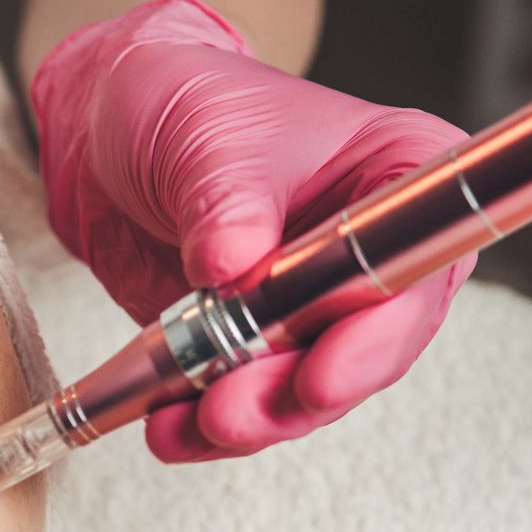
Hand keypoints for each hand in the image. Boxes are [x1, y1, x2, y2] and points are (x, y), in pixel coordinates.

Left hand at [32, 0, 474, 460]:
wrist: (112, 131)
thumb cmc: (185, 102)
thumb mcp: (204, 136)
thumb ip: (226, 201)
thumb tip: (232, 263)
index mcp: (401, 175)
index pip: (419, 267)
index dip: (377, 334)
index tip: (323, 376)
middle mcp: (376, 253)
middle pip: (368, 350)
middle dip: (298, 393)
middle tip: (231, 412)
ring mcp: (319, 306)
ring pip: (307, 389)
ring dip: (250, 418)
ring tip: (183, 425)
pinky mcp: (260, 343)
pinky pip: (249, 399)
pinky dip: (205, 423)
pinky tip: (165, 428)